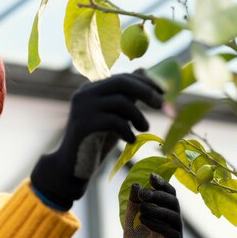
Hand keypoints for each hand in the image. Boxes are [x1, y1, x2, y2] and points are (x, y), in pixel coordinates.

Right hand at [31, 71, 163, 209]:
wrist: (73, 166)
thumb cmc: (97, 140)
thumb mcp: (114, 115)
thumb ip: (125, 95)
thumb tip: (143, 71)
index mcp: (92, 88)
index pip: (122, 77)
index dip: (146, 82)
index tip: (163, 92)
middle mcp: (84, 93)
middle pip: (121, 82)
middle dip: (146, 92)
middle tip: (161, 105)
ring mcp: (82, 108)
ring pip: (120, 101)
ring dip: (138, 116)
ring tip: (145, 128)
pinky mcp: (82, 124)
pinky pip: (113, 121)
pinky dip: (127, 130)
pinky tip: (130, 140)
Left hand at [122, 173, 182, 237]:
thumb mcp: (131, 218)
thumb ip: (134, 202)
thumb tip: (136, 184)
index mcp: (166, 209)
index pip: (169, 193)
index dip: (162, 184)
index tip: (151, 177)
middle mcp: (174, 219)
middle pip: (173, 202)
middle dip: (158, 195)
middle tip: (142, 194)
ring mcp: (176, 232)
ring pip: (174, 216)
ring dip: (157, 210)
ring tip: (141, 209)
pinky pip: (171, 233)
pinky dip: (158, 225)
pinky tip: (144, 220)